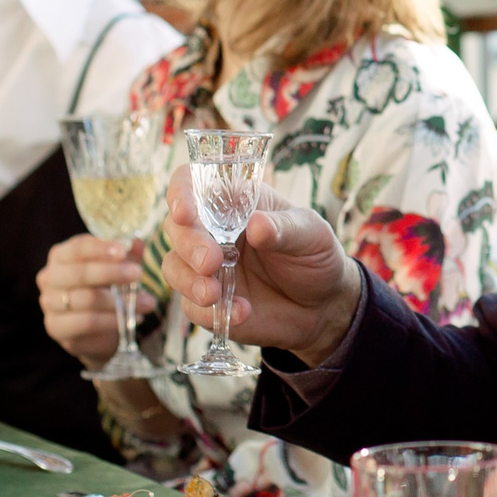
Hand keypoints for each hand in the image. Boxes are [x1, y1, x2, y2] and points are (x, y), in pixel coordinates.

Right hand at [37, 235, 139, 366]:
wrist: (98, 328)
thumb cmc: (106, 288)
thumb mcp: (119, 268)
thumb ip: (127, 256)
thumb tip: (137, 243)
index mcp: (61, 255)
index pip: (77, 248)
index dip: (100, 248)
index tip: (123, 250)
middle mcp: (49, 277)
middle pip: (79, 273)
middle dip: (111, 273)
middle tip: (137, 274)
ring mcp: (49, 303)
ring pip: (86, 299)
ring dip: (120, 301)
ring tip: (146, 303)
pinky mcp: (56, 327)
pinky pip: (87, 322)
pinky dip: (113, 320)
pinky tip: (132, 318)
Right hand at [158, 164, 356, 364]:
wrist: (323, 305)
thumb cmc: (315, 256)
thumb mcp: (311, 234)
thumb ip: (285, 228)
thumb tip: (256, 225)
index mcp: (235, 202)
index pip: (193, 184)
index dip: (181, 193)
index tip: (184, 212)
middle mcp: (212, 231)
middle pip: (177, 228)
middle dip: (188, 244)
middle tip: (210, 262)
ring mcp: (206, 268)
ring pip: (173, 267)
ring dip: (188, 281)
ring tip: (214, 295)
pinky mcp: (207, 303)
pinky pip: (192, 307)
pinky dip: (210, 312)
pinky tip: (242, 312)